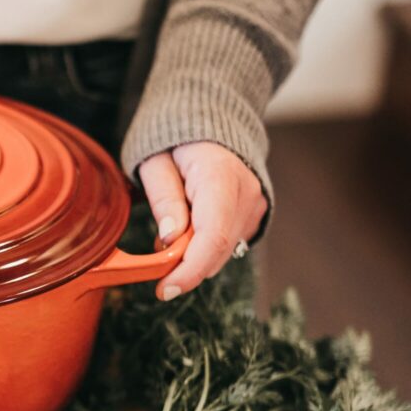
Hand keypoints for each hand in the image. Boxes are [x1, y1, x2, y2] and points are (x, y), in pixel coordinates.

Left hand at [138, 141, 267, 299]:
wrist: (207, 121)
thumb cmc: (174, 142)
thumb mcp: (155, 164)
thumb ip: (163, 199)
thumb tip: (170, 238)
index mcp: (220, 176)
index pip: (212, 236)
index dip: (189, 270)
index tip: (165, 289)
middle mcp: (246, 192)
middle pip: (218, 250)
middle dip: (185, 267)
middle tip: (156, 262)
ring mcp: (255, 204)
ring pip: (223, 252)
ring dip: (193, 257)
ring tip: (171, 232)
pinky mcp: (254, 214)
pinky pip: (228, 244)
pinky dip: (204, 248)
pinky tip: (188, 229)